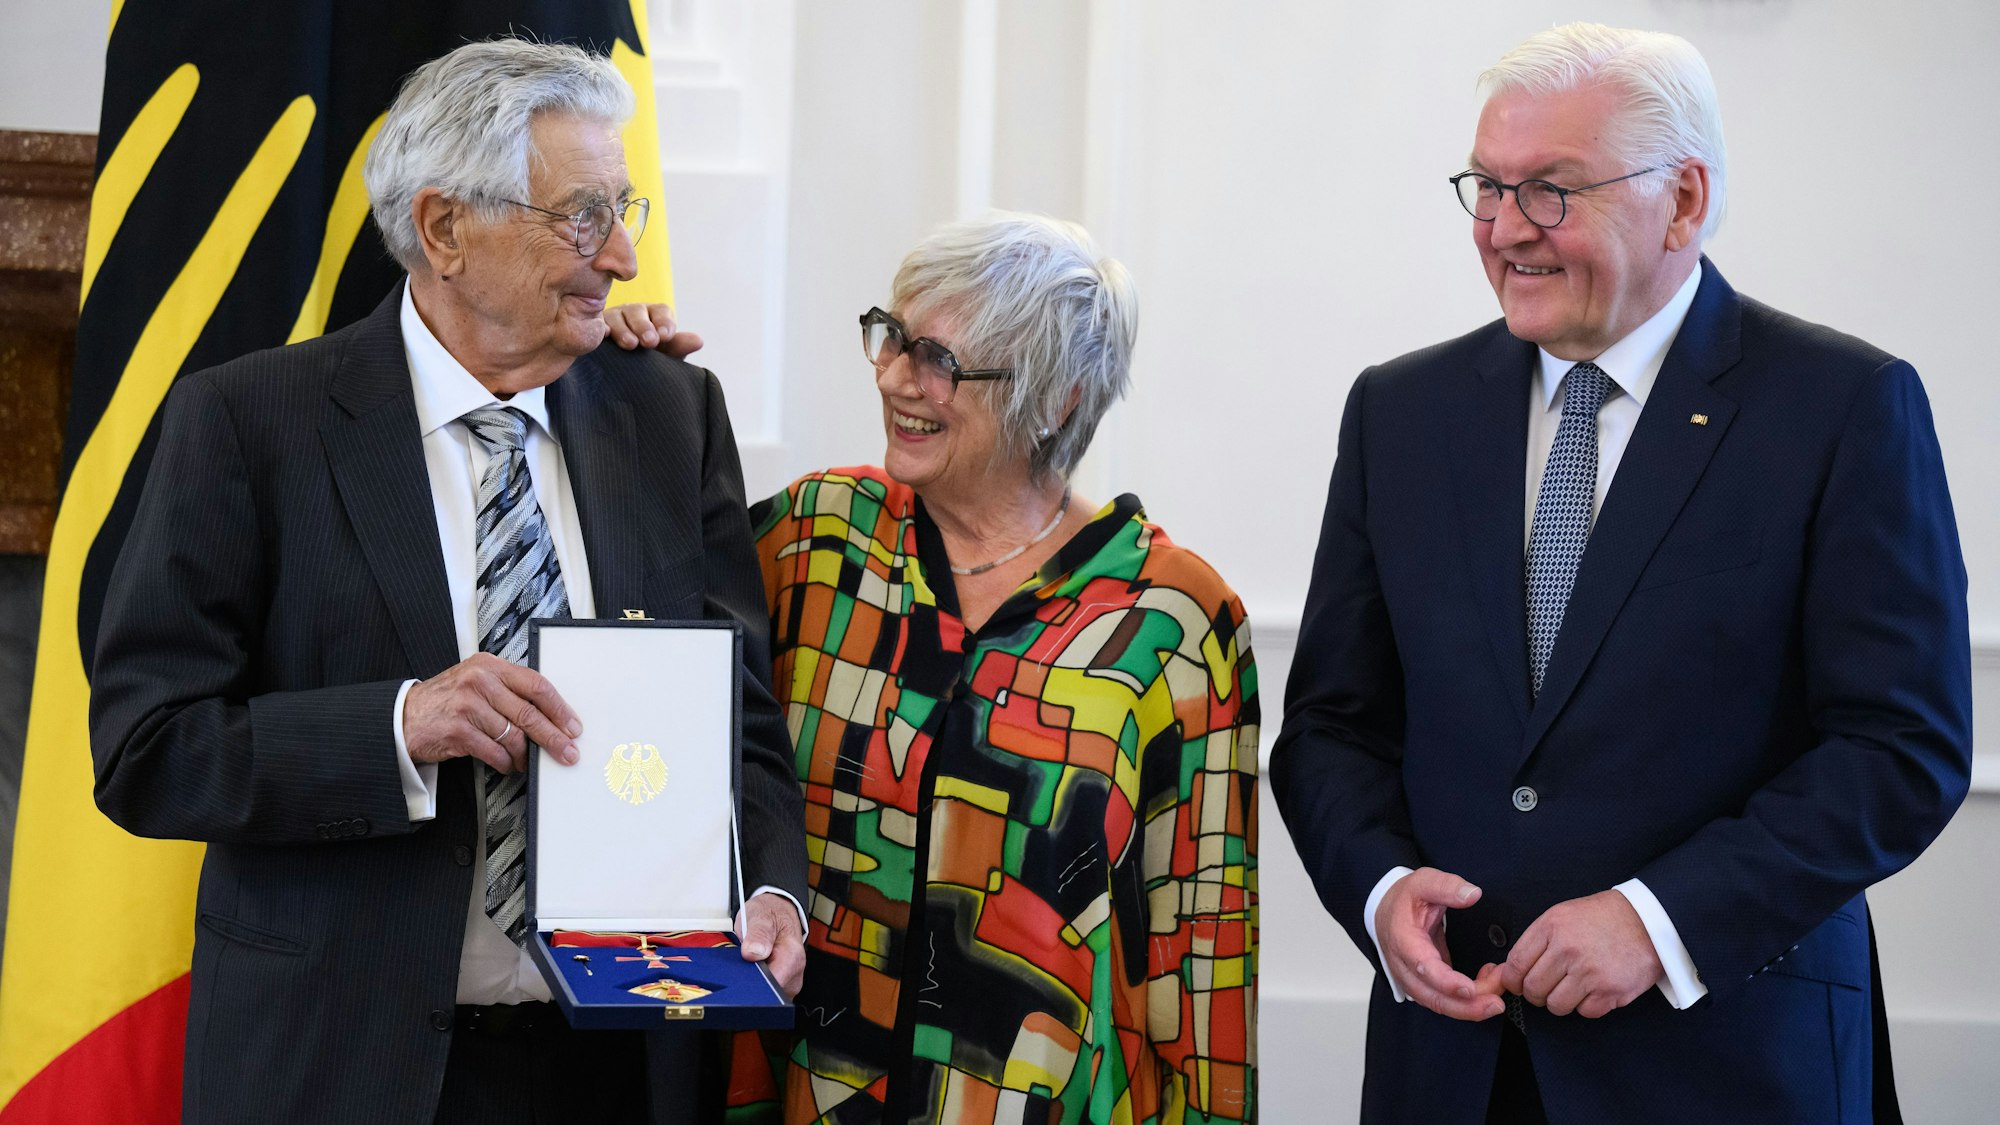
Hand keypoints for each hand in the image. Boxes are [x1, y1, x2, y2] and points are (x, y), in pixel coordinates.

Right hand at [402, 652, 581, 773]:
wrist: (404, 716)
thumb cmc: (447, 700)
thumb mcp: (477, 682)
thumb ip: (508, 690)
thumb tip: (550, 715)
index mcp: (489, 666)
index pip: (536, 684)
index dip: (559, 708)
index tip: (573, 725)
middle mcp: (479, 681)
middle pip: (529, 713)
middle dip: (554, 737)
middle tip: (568, 752)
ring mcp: (467, 705)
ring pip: (513, 736)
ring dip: (524, 755)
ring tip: (526, 761)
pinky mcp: (458, 730)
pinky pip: (495, 752)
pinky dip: (505, 762)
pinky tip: (507, 764)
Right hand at [603, 302, 703, 357]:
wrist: (622, 372)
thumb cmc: (650, 360)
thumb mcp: (665, 354)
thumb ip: (679, 347)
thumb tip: (699, 341)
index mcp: (654, 316)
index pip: (662, 312)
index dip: (664, 322)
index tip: (666, 336)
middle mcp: (633, 313)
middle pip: (638, 312)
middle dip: (644, 326)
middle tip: (650, 342)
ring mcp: (612, 318)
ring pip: (617, 318)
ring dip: (623, 330)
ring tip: (630, 344)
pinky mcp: (595, 327)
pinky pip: (596, 325)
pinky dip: (600, 329)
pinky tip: (603, 337)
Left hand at [737, 893, 805, 998]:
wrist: (778, 913)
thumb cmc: (770, 914)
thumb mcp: (760, 916)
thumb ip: (758, 933)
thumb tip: (752, 953)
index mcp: (792, 956)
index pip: (771, 986)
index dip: (753, 983)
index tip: (741, 973)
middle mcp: (795, 973)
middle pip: (768, 994)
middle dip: (750, 984)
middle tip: (742, 963)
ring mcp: (789, 982)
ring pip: (766, 995)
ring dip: (753, 983)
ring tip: (749, 963)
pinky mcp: (782, 985)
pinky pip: (766, 993)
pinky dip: (756, 984)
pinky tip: (752, 970)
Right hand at [1375, 867, 1506, 1020]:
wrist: (1386, 908)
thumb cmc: (1404, 898)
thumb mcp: (1424, 882)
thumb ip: (1447, 887)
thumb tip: (1472, 894)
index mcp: (1403, 939)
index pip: (1423, 967)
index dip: (1447, 982)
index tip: (1470, 989)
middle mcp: (1404, 966)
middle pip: (1432, 997)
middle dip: (1466, 1006)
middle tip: (1496, 1003)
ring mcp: (1412, 978)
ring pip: (1439, 1004)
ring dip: (1470, 1007)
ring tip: (1497, 996)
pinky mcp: (1423, 983)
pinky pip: (1443, 1000)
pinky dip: (1466, 1002)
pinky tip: (1486, 986)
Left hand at [1500, 889, 1662, 1017]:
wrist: (1648, 920)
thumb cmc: (1603, 918)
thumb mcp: (1563, 915)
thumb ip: (1537, 941)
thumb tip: (1511, 970)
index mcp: (1552, 927)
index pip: (1516, 964)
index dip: (1512, 980)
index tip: (1516, 984)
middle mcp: (1568, 950)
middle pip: (1533, 989)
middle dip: (1536, 994)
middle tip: (1546, 988)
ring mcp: (1590, 972)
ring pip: (1556, 1005)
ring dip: (1561, 1001)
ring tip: (1572, 988)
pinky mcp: (1610, 991)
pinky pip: (1584, 1012)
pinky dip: (1587, 1005)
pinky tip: (1594, 989)